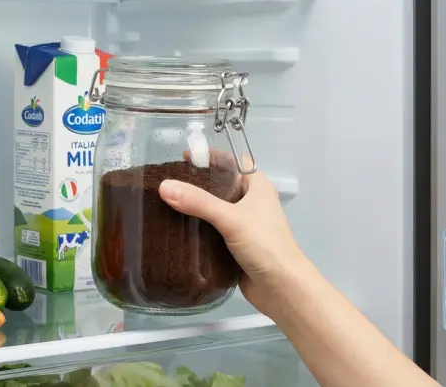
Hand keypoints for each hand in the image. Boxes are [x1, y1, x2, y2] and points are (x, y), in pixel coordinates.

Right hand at [159, 168, 305, 316]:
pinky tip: (177, 229)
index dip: (211, 157)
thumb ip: (198, 202)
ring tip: (166, 202)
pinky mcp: (234, 245)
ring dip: (195, 207)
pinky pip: (212, 231)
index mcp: (257, 186)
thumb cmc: (265, 245)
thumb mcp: (231, 219)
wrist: (281, 288)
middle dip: (197, 183)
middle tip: (168, 181)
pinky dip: (197, 228)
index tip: (185, 158)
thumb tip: (164, 186)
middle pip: (221, 185)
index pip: (233, 162)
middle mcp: (251, 202)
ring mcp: (243, 225)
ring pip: (215, 209)